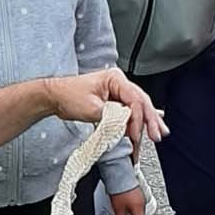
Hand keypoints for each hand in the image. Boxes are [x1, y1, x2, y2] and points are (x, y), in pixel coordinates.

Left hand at [46, 68, 166, 149]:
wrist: (55, 97)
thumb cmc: (68, 96)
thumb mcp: (92, 108)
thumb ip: (112, 116)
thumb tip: (125, 125)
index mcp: (115, 78)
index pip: (134, 99)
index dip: (138, 119)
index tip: (135, 134)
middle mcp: (119, 83)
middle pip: (141, 102)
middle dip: (150, 120)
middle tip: (156, 135)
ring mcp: (118, 91)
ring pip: (139, 107)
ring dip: (148, 121)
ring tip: (158, 133)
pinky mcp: (114, 101)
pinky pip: (132, 110)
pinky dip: (140, 119)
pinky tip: (152, 122)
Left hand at [109, 187, 146, 214]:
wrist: (119, 176)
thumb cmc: (119, 190)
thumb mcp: (118, 209)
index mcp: (139, 209)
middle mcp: (142, 203)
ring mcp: (140, 197)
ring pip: (137, 210)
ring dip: (130, 214)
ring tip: (121, 214)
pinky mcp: (137, 193)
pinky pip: (135, 204)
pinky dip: (130, 207)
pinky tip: (123, 206)